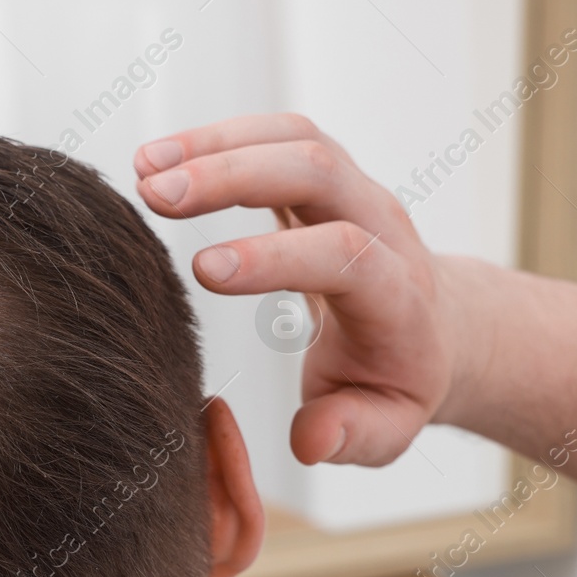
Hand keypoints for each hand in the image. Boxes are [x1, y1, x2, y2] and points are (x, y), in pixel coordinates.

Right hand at [134, 114, 460, 466]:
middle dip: (234, 175)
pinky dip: (216, 139)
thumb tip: (313, 439)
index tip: (202, 271)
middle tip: (155, 195)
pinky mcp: (323, 176)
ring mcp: (354, 192)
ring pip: (294, 139)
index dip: (275, 257)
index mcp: (396, 295)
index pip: (344, 256)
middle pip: (317, 171)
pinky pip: (276, 136)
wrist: (433, 329)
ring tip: (143, 169)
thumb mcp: (386, 429)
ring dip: (215, 144)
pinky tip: (159, 160)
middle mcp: (382, 226)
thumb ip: (353, 436)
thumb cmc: (394, 383)